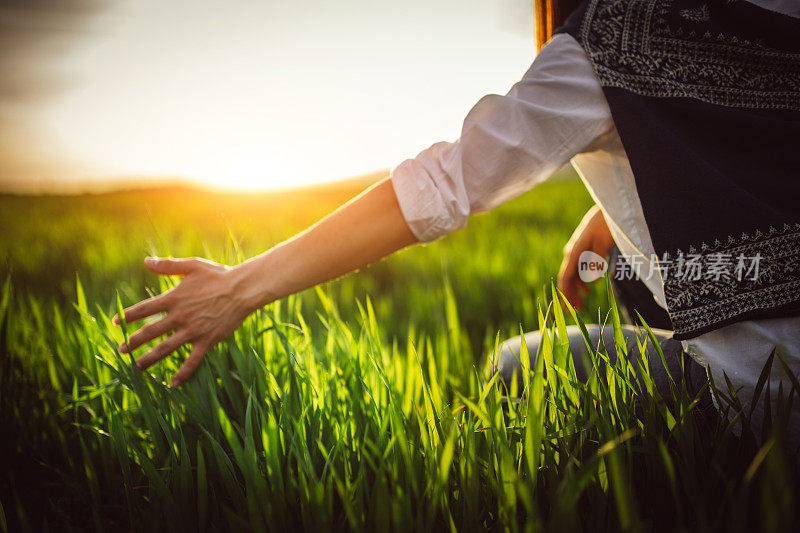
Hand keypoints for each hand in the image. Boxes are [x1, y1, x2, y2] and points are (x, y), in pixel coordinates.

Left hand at [114, 256, 254, 386]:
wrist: (242, 289)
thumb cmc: (218, 275)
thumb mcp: (192, 265)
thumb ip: (168, 265)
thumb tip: (146, 261)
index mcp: (173, 298)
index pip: (145, 309)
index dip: (129, 315)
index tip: (116, 322)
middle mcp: (180, 316)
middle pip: (151, 332)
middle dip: (134, 342)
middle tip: (122, 350)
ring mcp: (193, 331)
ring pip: (166, 349)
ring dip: (149, 359)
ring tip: (136, 367)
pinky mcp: (207, 341)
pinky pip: (193, 361)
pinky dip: (183, 373)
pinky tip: (174, 383)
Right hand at [557, 206, 614, 308]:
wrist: (609, 208)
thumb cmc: (607, 224)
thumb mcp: (604, 243)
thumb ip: (597, 261)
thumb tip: (592, 280)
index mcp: (574, 251)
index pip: (566, 277)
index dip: (565, 294)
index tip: (566, 308)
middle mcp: (572, 251)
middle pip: (567, 278)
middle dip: (569, 295)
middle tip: (575, 312)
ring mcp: (577, 250)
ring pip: (573, 274)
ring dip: (575, 289)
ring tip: (581, 303)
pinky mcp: (584, 249)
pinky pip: (578, 268)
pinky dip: (581, 280)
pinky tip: (587, 288)